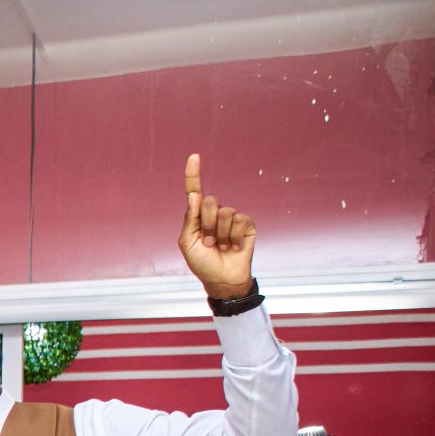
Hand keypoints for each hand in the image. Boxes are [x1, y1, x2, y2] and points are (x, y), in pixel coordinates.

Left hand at [177, 153, 254, 297]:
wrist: (222, 279)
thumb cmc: (202, 262)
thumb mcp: (187, 243)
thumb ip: (190, 219)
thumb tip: (194, 196)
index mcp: (197, 217)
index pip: (195, 191)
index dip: (193, 174)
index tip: (194, 156)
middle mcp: (214, 214)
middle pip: (210, 201)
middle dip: (207, 224)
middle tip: (208, 242)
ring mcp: (231, 218)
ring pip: (224, 212)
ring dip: (220, 234)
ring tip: (220, 247)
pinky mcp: (246, 224)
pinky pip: (239, 220)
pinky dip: (233, 236)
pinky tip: (233, 246)